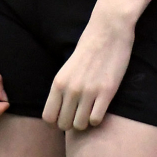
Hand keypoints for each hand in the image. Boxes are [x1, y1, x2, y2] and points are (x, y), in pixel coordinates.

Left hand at [42, 11, 134, 131]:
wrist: (108, 31)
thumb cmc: (88, 48)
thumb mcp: (67, 68)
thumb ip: (62, 88)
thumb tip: (60, 111)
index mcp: (58, 82)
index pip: (48, 117)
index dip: (56, 120)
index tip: (65, 115)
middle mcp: (71, 89)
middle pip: (64, 124)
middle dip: (71, 123)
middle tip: (78, 113)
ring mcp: (88, 92)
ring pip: (80, 125)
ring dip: (84, 122)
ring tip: (89, 110)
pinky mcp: (106, 92)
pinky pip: (96, 120)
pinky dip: (97, 118)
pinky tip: (99, 107)